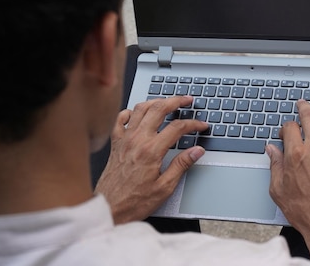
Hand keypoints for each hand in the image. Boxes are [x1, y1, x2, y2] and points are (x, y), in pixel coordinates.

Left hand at [94, 96, 208, 223]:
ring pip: (140, 109)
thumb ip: (181, 165)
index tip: (201, 126)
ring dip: (156, 101)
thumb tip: (196, 151)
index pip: (178, 127)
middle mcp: (137, 140)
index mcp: (151, 151)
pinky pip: (121, 119)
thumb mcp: (164, 187)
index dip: (193, 124)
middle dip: (176, 101)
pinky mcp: (116, 144)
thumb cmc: (133, 202)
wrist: (108, 209)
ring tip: (167, 102)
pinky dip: (131, 111)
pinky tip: (138, 113)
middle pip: (158, 109)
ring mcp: (124, 140)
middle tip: (187, 100)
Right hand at [267, 97, 309, 265]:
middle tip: (302, 104)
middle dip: (304, 107)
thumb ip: (275, 166)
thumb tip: (271, 151)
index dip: (286, 127)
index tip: (286, 130)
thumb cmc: (305, 212)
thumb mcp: (279, 190)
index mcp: (295, 154)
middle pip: (309, 116)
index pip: (289, 128)